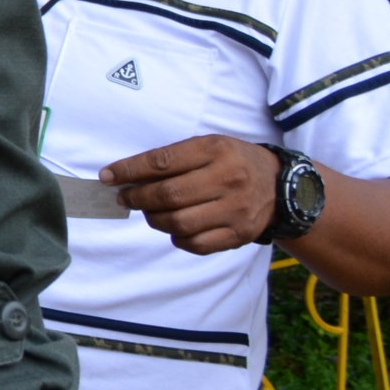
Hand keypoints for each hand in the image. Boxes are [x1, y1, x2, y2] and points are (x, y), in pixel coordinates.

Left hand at [103, 136, 278, 253]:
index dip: (129, 170)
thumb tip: (126, 175)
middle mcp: (228, 179)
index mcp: (216, 151)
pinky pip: (196, 244)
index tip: (107, 176)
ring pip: (179, 223)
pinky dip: (176, 238)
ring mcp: (235, 210)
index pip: (162, 162)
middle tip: (125, 197)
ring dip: (154, 219)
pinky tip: (174, 228)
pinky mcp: (239, 234)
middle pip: (169, 195)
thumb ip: (172, 159)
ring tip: (150, 212)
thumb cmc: (233, 162)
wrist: (282, 187)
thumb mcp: (208, 146)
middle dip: (137, 198)